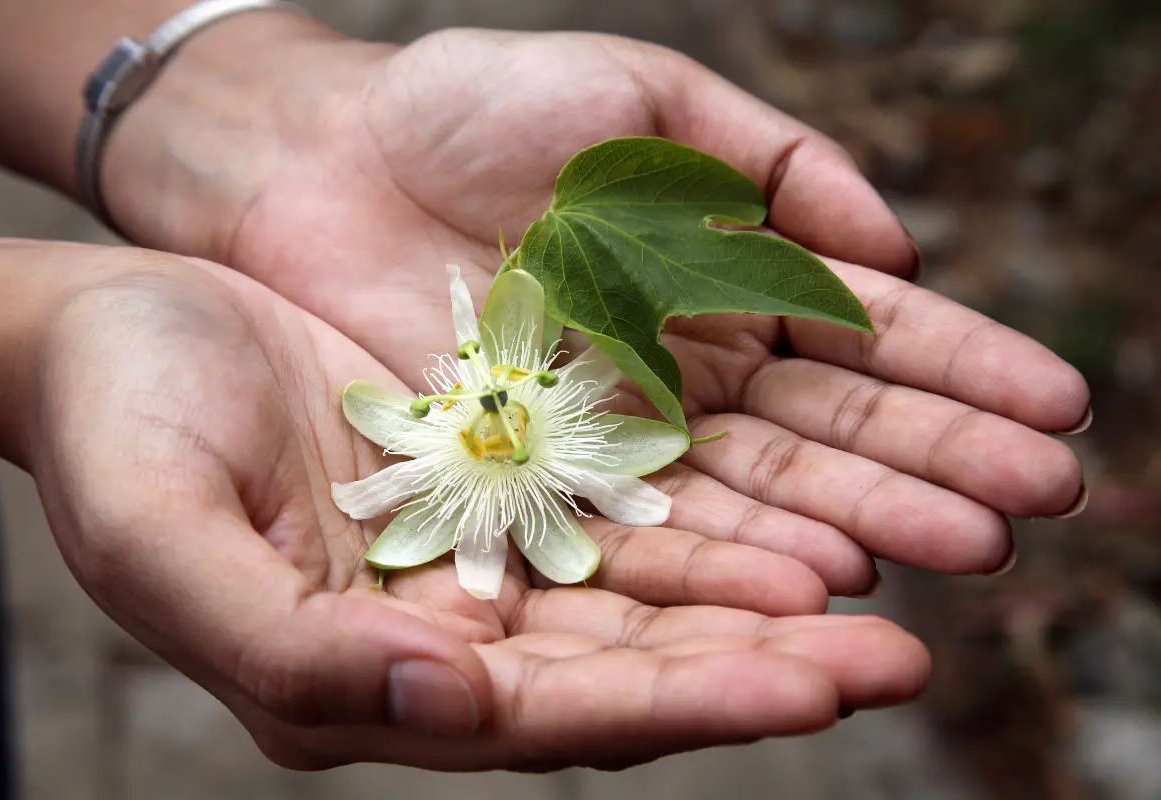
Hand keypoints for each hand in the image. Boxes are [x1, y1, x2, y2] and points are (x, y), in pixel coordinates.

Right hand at [0, 240, 926, 769]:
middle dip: (763, 665)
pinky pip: (621, 493)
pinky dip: (706, 501)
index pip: (555, 718)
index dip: (685, 704)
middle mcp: (446, 633)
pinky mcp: (498, 467)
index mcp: (375, 680)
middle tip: (897, 656)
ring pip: (646, 587)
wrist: (109, 328)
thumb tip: (449, 708)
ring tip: (886, 581)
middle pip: (630, 665)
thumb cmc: (112, 434)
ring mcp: (479, 550)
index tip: (812, 685)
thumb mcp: (167, 545)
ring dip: (763, 588)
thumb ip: (294, 653)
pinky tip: (791, 497)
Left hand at [103, 24, 1089, 597]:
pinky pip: (649, 523)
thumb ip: (771, 164)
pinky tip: (821, 574)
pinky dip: (736, 548)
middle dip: (934, 466)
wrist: (315, 159)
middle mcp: (682, 376)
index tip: (1056, 410)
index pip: (864, 339)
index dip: (959, 375)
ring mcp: (614, 436)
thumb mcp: (641, 101)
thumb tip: (896, 246)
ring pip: (757, 491)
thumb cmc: (471, 110)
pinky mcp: (537, 481)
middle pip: (827, 432)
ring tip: (962, 548)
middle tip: (1035, 507)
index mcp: (719, 284)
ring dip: (862, 520)